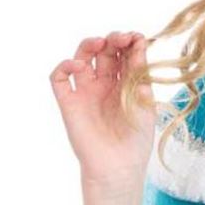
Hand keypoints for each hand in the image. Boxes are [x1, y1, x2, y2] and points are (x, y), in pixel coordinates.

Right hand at [49, 31, 154, 189]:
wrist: (118, 167)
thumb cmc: (136, 141)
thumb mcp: (145, 106)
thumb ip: (141, 79)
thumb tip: (141, 50)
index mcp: (125, 84)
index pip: (125, 55)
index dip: (130, 43)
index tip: (138, 38)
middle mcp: (104, 84)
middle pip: (105, 52)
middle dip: (113, 40)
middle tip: (122, 38)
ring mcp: (85, 92)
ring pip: (81, 58)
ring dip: (89, 45)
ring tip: (100, 43)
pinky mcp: (69, 102)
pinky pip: (60, 79)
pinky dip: (64, 67)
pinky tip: (78, 65)